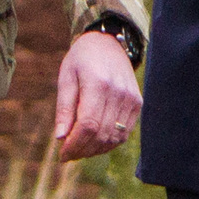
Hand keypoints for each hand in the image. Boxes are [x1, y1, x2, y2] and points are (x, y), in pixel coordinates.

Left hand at [54, 31, 142, 158]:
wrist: (109, 43)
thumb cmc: (82, 60)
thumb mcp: (66, 78)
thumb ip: (64, 108)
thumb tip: (60, 138)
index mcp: (98, 84)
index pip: (88, 125)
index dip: (74, 145)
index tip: (62, 154)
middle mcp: (118, 93)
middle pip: (101, 134)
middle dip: (82, 150)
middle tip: (68, 155)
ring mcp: (131, 99)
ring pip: (114, 138)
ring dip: (95, 150)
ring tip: (80, 150)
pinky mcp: (137, 104)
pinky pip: (124, 133)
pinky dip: (109, 143)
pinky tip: (95, 143)